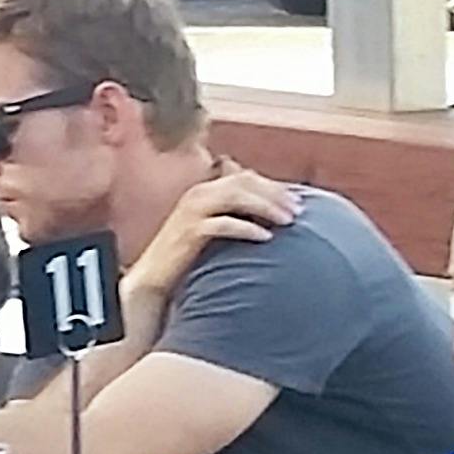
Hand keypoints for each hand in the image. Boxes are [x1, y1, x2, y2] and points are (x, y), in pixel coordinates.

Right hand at [136, 165, 297, 310]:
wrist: (154, 276)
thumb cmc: (188, 255)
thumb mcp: (213, 228)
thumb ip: (235, 216)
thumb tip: (272, 215)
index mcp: (205, 190)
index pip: (244, 177)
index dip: (273, 186)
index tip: (297, 201)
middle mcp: (198, 194)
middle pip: (242, 182)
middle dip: (274, 194)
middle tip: (298, 210)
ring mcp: (192, 211)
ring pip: (234, 197)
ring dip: (265, 207)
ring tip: (287, 221)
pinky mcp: (190, 231)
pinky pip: (223, 224)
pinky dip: (247, 228)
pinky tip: (266, 238)